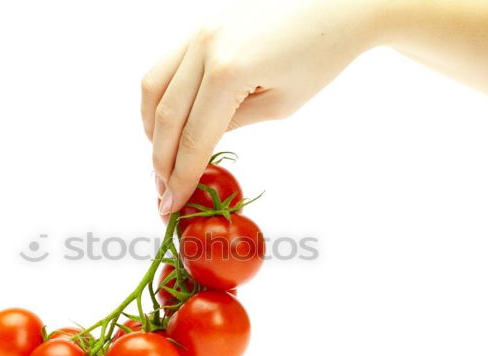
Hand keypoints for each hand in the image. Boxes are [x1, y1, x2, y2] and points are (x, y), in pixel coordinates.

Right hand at [142, 0, 381, 213]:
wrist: (336, 4)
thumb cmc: (320, 53)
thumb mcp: (280, 104)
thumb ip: (233, 123)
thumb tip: (199, 143)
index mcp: (229, 70)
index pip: (194, 137)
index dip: (181, 177)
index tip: (172, 204)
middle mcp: (204, 47)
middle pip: (165, 117)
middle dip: (161, 161)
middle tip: (163, 190)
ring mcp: (197, 32)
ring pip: (152, 88)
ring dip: (151, 129)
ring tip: (162, 157)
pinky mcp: (198, 27)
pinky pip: (163, 67)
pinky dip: (158, 99)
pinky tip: (167, 121)